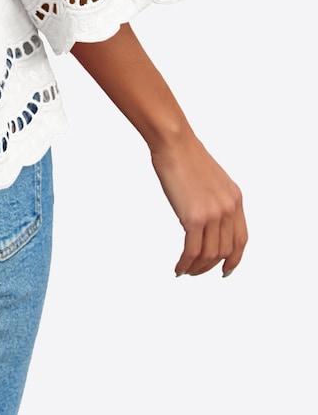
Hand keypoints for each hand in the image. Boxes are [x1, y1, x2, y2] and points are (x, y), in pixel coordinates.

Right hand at [149, 128, 247, 276]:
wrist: (174, 142)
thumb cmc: (185, 156)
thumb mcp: (212, 179)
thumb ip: (216, 200)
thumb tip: (207, 222)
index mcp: (235, 199)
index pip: (241, 239)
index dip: (235, 259)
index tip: (226, 270)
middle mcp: (228, 208)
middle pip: (225, 250)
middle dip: (211, 266)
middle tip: (197, 272)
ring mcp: (212, 214)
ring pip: (209, 254)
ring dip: (197, 268)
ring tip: (185, 270)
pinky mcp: (194, 217)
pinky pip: (192, 250)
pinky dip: (185, 263)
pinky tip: (178, 267)